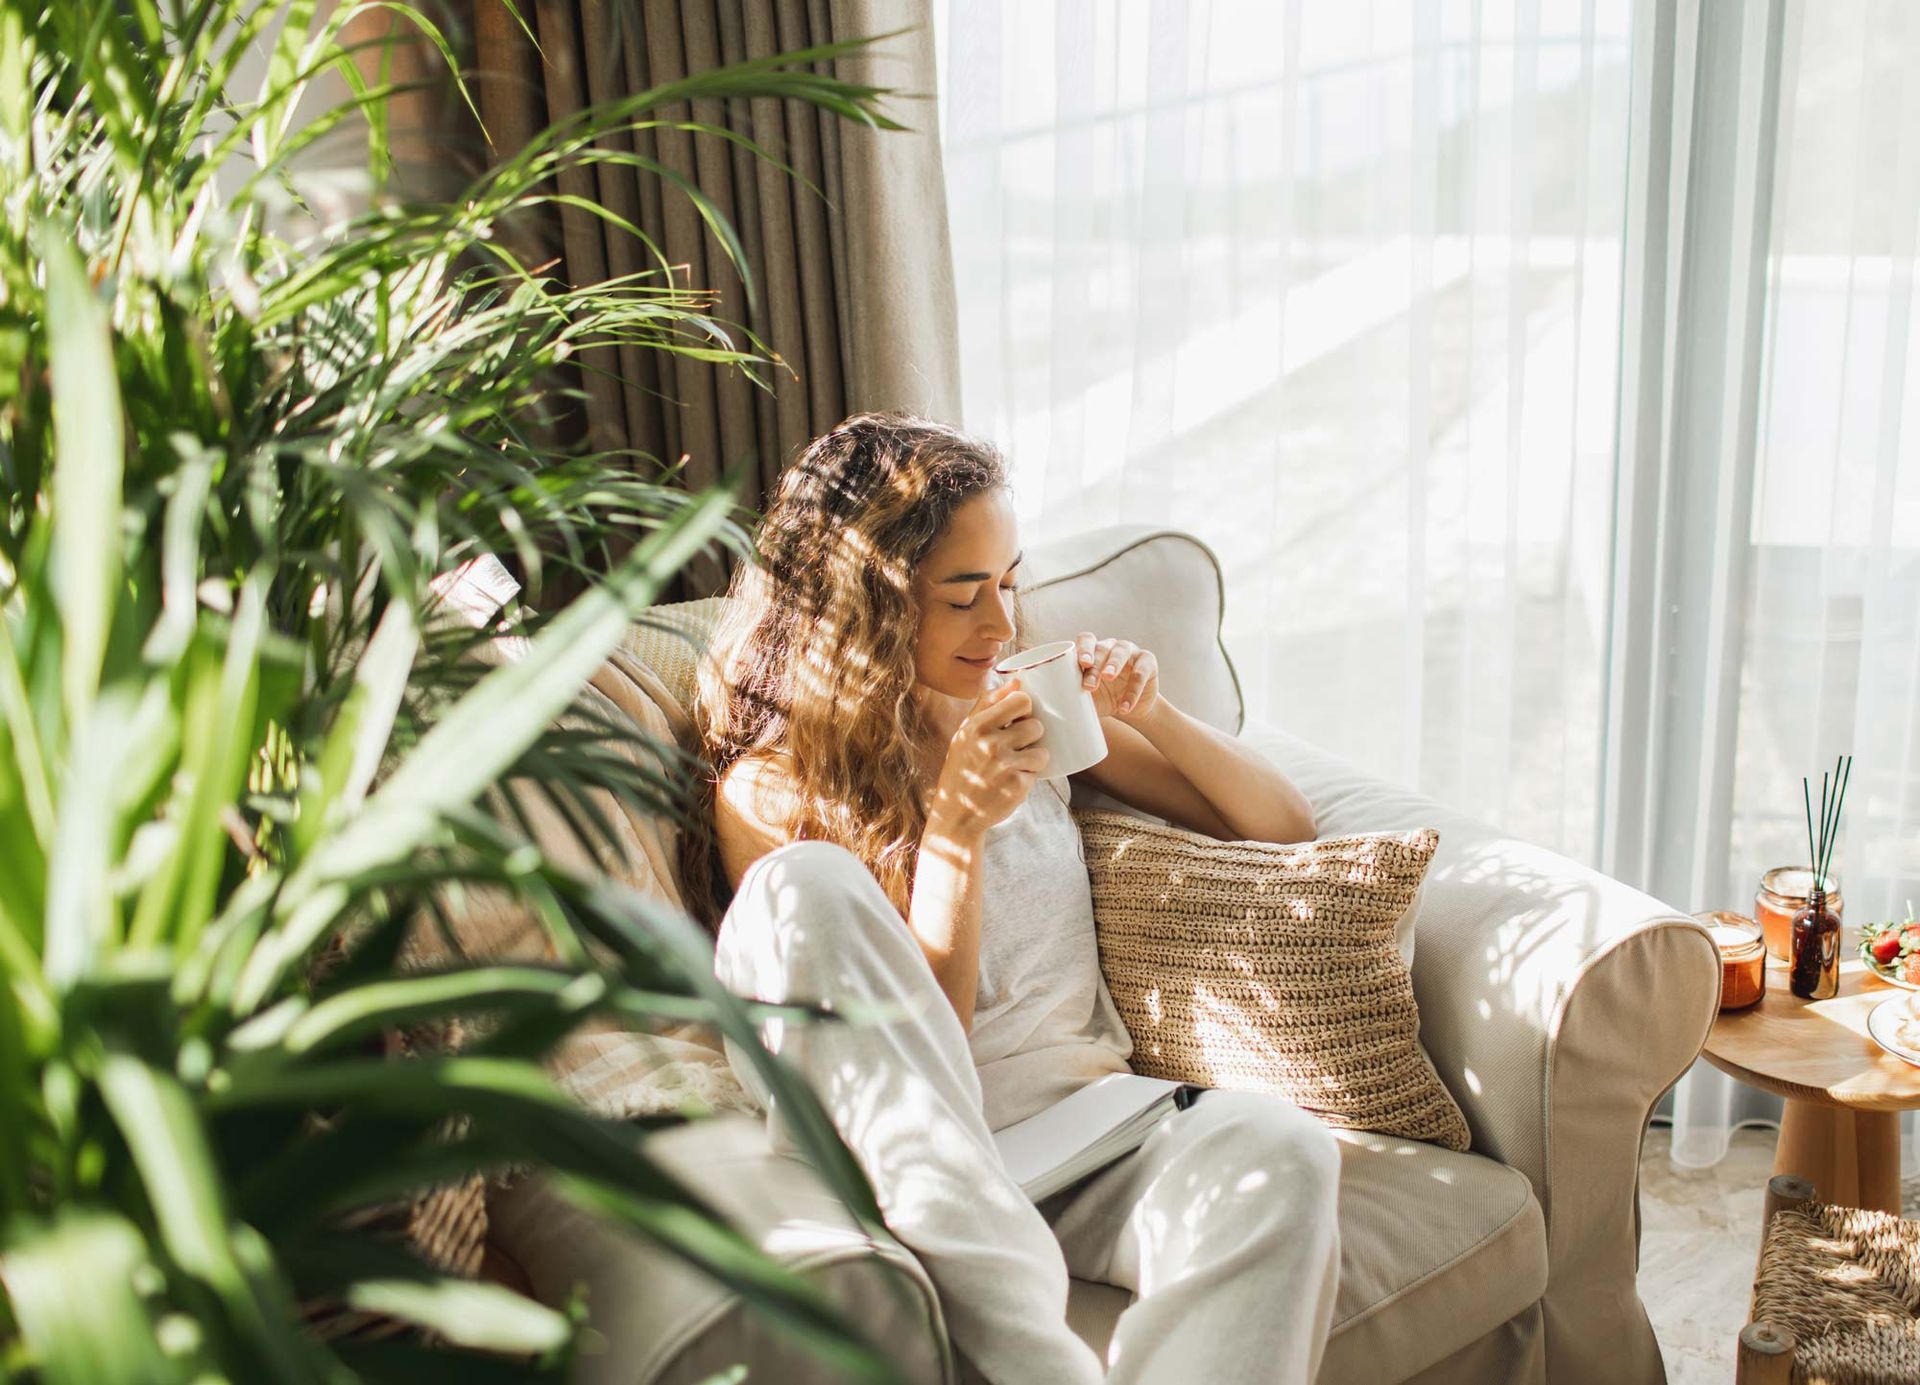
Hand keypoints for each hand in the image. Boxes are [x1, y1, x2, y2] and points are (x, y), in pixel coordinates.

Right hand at [927, 681, 1046, 840]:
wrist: (956, 814)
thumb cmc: (963, 768)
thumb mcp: (965, 734)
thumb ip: (987, 704)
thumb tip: (1016, 681)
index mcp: (977, 726)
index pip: (1020, 700)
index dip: (1026, 708)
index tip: (1019, 717)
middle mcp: (990, 744)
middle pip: (1035, 725)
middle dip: (1031, 735)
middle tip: (1018, 745)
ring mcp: (1005, 765)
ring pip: (1042, 750)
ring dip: (1035, 757)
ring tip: (1017, 764)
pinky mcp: (1017, 785)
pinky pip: (1039, 771)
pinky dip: (1030, 776)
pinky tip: (1012, 781)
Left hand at [1074, 632, 1160, 722]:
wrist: (1129, 709)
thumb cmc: (1103, 699)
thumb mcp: (1087, 698)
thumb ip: (1072, 696)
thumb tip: (1052, 708)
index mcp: (1093, 651)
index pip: (1086, 640)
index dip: (1083, 649)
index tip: (1081, 664)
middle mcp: (1111, 647)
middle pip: (1102, 648)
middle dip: (1095, 665)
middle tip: (1090, 684)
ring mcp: (1130, 651)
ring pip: (1121, 651)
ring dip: (1113, 664)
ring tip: (1108, 677)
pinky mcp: (1148, 662)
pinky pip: (1141, 672)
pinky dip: (1133, 691)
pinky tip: (1125, 706)